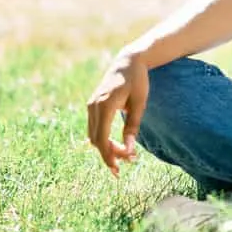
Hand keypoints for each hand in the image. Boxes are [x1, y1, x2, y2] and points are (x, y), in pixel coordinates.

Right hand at [86, 52, 148, 176]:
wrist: (128, 62)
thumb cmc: (138, 81)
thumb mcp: (140, 103)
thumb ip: (133, 126)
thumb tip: (130, 150)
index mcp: (105, 105)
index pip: (102, 138)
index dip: (108, 156)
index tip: (118, 170)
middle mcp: (93, 105)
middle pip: (96, 140)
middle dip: (110, 154)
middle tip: (129, 161)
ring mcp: (90, 105)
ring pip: (93, 135)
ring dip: (106, 147)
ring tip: (125, 155)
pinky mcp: (92, 105)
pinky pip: (94, 128)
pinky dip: (103, 138)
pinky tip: (116, 145)